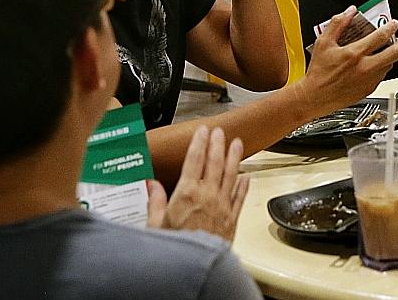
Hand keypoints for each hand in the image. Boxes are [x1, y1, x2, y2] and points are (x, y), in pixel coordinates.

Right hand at [145, 127, 248, 241]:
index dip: (199, 142)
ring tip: (237, 143)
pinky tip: (246, 176)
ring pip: (231, 174)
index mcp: (187, 193)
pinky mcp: (232, 218)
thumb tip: (151, 184)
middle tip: (219, 131)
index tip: (202, 131)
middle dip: (217, 144)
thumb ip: (154, 202)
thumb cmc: (175, 247)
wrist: (195, 266)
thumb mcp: (155, 224)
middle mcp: (207, 195)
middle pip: (215, 162)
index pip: (195, 159)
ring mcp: (222, 205)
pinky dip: (244, 184)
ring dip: (234, 157)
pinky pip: (240, 196)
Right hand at [298, 9, 397, 110]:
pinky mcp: (369, 90)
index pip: (381, 36)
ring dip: (391, 56)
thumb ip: (338, 23)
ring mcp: (368, 80)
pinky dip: (382, 68)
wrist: (315, 97)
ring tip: (386, 51)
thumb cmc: (318, 72)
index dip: (391, 27)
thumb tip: (350, 11)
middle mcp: (365, 67)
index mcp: (354, 53)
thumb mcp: (324, 42)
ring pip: (390, 65)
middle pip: (395, 53)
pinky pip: (382, 76)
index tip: (393, 24)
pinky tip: (374, 64)